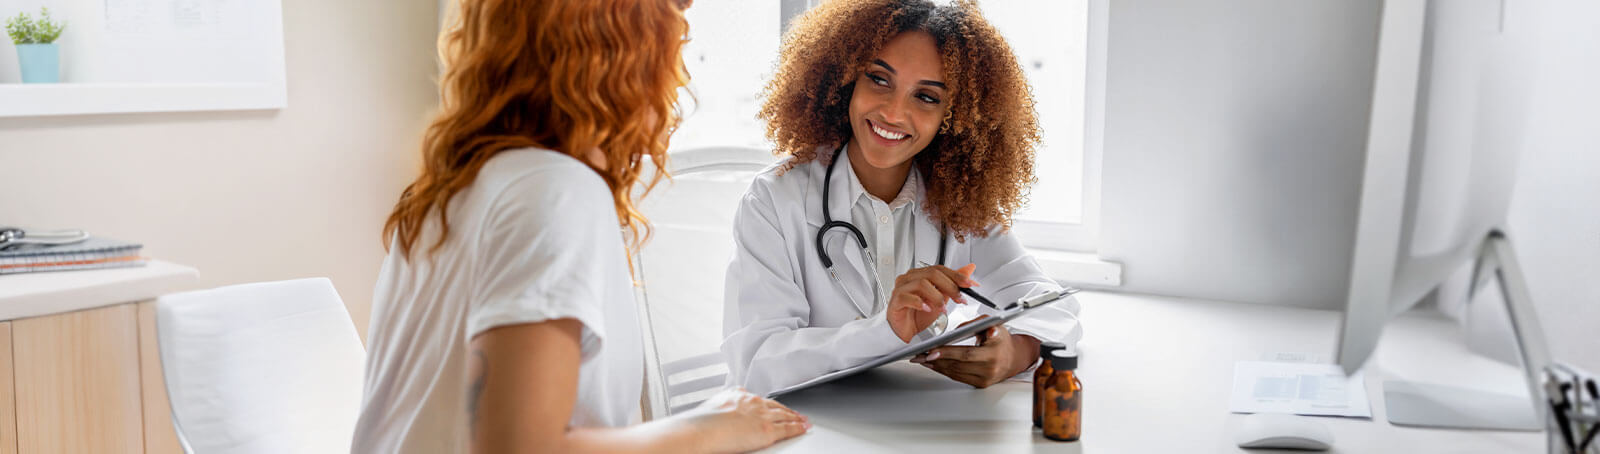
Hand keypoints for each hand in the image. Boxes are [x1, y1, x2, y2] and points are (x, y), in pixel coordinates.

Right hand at [682, 388, 808, 452]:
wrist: (702, 430)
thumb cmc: (702, 422)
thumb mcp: (713, 404)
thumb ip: (722, 402)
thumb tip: (720, 403)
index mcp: (740, 396)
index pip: (761, 400)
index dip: (771, 404)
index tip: (775, 407)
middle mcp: (753, 403)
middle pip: (775, 406)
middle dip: (786, 410)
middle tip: (796, 414)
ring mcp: (762, 416)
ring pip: (784, 415)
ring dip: (796, 418)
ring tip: (804, 421)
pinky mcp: (767, 430)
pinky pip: (788, 428)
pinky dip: (798, 428)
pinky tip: (804, 428)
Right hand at [886, 263, 976, 342]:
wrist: (904, 331)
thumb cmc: (918, 315)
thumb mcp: (942, 298)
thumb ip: (953, 283)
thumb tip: (968, 270)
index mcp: (920, 275)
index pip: (939, 269)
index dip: (956, 276)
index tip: (969, 284)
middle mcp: (910, 278)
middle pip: (932, 273)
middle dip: (950, 286)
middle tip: (959, 298)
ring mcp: (901, 288)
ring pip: (922, 283)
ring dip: (937, 297)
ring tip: (943, 308)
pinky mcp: (895, 301)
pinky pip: (907, 297)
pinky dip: (920, 303)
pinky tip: (927, 309)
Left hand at [911, 316, 1040, 387]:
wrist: (1014, 357)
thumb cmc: (1002, 339)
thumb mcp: (992, 324)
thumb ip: (975, 323)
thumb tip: (956, 332)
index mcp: (994, 352)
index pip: (966, 354)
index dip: (947, 353)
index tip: (931, 351)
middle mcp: (990, 368)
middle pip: (958, 365)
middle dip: (936, 360)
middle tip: (920, 355)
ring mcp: (985, 379)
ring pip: (955, 373)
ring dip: (937, 366)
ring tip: (922, 359)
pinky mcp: (980, 384)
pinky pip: (958, 377)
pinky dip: (944, 371)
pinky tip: (934, 365)